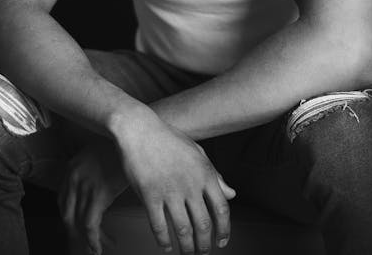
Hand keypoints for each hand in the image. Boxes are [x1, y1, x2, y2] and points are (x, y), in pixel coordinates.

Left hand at [58, 134, 126, 254]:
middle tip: (81, 245)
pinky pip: (90, 225)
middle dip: (73, 234)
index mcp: (71, 168)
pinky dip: (93, 240)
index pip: (63, 201)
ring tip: (93, 249)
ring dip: (85, 241)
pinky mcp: (98, 194)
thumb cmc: (122, 145)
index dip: (69, 218)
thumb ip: (91, 172)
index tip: (76, 229)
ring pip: (77, 223)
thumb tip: (94, 192)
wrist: (134, 133)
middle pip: (66, 214)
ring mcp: (85, 185)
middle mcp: (73, 177)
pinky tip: (98, 247)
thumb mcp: (99, 155)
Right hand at [115, 109, 235, 254]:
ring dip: (187, 248)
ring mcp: (169, 190)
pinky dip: (164, 241)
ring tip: (187, 254)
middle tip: (203, 253)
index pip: (222, 208)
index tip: (222, 242)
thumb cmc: (168, 139)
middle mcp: (190, 184)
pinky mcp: (149, 194)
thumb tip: (232, 194)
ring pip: (183, 230)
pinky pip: (159, 226)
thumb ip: (215, 174)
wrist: (139, 128)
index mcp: (205, 173)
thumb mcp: (197, 152)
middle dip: (205, 245)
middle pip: (204, 224)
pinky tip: (166, 247)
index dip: (225, 230)